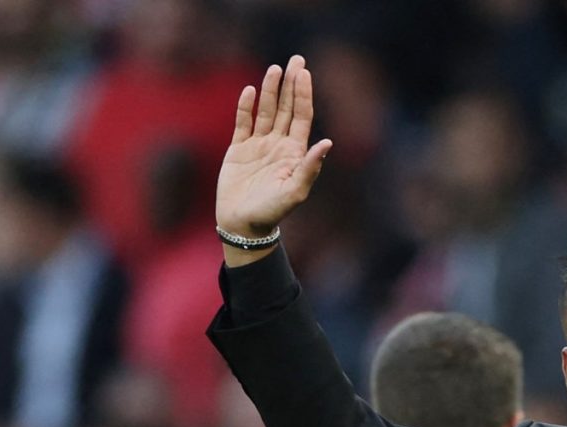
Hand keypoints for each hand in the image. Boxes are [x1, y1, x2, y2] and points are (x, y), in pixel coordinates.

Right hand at [217, 56, 331, 246]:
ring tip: (274, 69)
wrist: (242, 225)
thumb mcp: (294, 191)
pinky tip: (249, 91)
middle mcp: (278, 145)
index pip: (302, 117)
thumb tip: (327, 142)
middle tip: (296, 59)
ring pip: (266, 111)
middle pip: (287, 108)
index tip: (304, 73)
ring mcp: (258, 146)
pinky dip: (245, 107)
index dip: (303, 94)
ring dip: (270, 90)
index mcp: (294, 153)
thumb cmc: (271, 212)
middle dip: (291, 84)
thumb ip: (310, 167)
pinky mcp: (239, 150)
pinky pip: (243, 123)